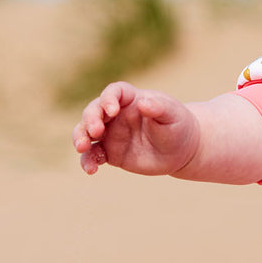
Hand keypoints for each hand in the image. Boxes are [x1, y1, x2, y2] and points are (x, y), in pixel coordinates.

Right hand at [72, 81, 198, 176]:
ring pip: (86, 132)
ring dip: (80, 138)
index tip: (112, 110)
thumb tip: (143, 103)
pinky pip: (92, 155)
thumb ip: (159, 108)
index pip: (114, 92)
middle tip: (96, 131)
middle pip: (94, 110)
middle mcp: (116, 114)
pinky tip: (91, 170)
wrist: (181, 151)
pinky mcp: (110, 153)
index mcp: (132, 99)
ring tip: (82, 147)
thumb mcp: (173, 116)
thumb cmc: (178, 126)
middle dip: (90, 119)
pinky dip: (88, 161)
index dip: (109, 99)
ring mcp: (111, 134)